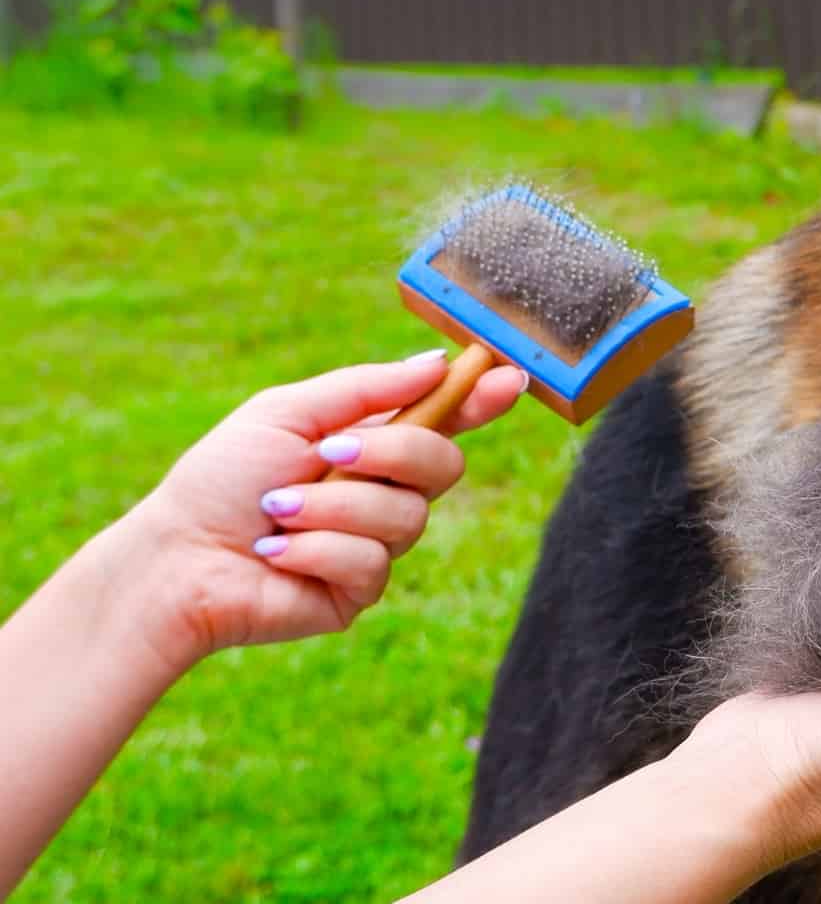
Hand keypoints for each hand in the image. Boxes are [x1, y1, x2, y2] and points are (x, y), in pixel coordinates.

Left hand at [103, 348, 523, 670]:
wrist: (175, 558)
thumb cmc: (221, 480)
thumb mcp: (287, 414)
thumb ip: (365, 390)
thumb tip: (436, 364)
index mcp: (372, 443)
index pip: (446, 418)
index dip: (483, 399)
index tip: (509, 377)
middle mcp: (384, 492)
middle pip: (445, 465)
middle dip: (392, 453)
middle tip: (331, 453)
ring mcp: (376, 544)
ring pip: (407, 518)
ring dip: (333, 508)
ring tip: (276, 513)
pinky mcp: (357, 592)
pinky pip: (371, 565)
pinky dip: (315, 551)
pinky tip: (275, 553)